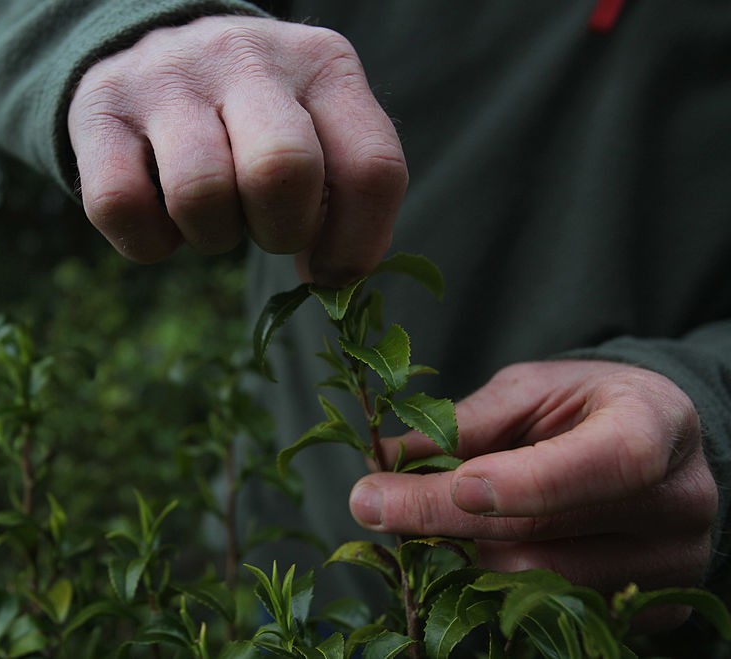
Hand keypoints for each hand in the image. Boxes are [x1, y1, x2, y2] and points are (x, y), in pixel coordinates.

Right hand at [67, 15, 406, 284]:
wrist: (155, 50)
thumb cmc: (254, 118)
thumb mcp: (317, 129)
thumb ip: (344, 195)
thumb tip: (335, 279)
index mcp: (322, 65)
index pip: (372, 169)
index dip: (358, 243)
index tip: (331, 269)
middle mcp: (246, 57)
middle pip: (282, 171)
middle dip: (281, 231)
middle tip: (267, 229)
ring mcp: (167, 78)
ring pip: (199, 192)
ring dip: (212, 236)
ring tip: (214, 216)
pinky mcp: (99, 109)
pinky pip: (121, 205)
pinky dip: (149, 241)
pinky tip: (161, 219)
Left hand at [349, 360, 716, 619]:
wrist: (651, 442)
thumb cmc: (582, 405)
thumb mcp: (528, 390)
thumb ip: (465, 424)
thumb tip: (384, 460)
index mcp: (656, 425)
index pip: (606, 462)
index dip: (531, 481)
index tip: (456, 485)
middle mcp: (677, 502)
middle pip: (549, 532)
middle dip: (443, 518)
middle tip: (369, 502)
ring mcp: (671, 565)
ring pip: (537, 581)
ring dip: (458, 553)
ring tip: (417, 519)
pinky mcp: (652, 609)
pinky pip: (550, 609)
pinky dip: (490, 582)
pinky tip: (466, 547)